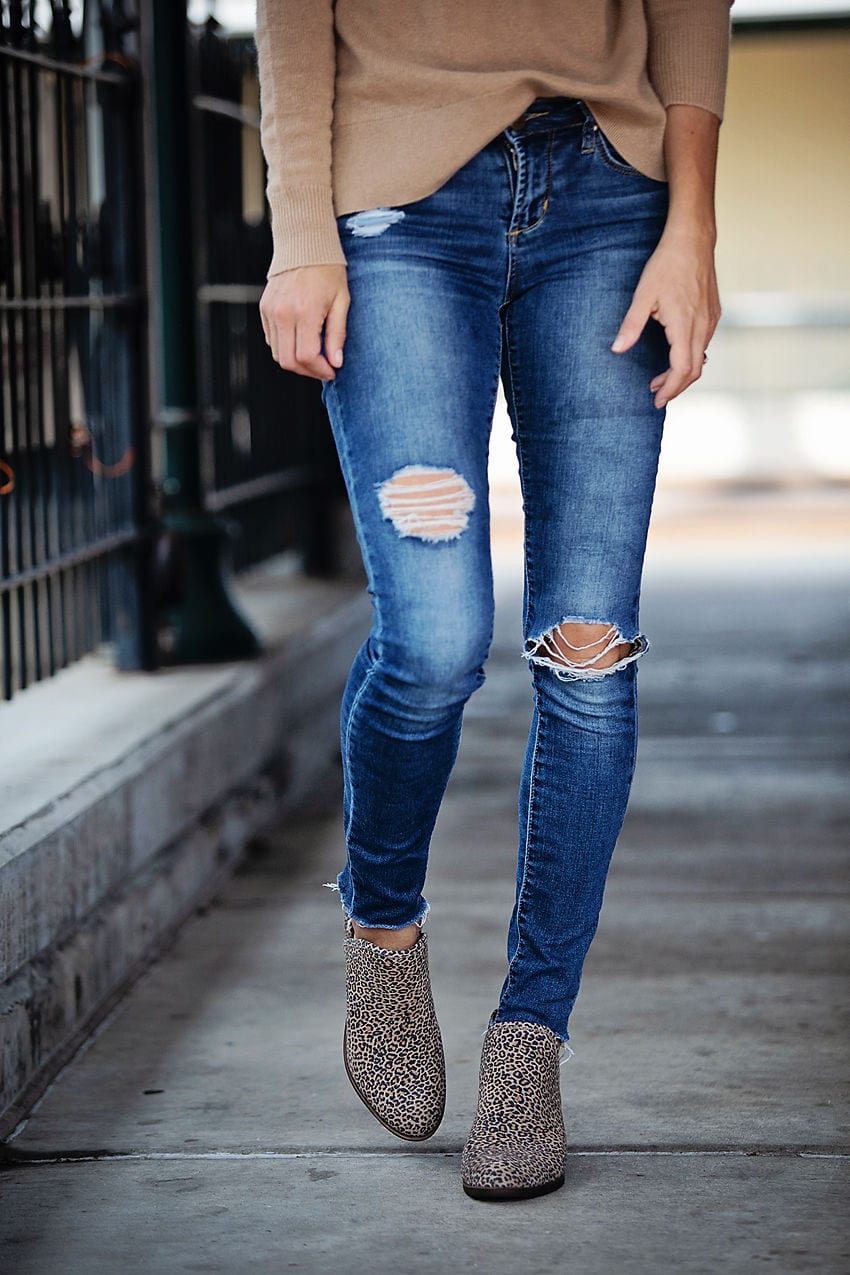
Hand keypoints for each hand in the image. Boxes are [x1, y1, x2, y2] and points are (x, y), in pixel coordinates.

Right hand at [259, 264, 349, 380]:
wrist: (304, 244)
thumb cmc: (328, 271)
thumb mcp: (341, 301)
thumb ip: (337, 334)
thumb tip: (336, 363)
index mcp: (305, 311)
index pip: (307, 356)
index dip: (320, 370)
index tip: (332, 371)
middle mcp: (283, 313)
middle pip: (289, 361)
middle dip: (308, 371)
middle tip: (323, 369)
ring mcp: (270, 311)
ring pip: (278, 354)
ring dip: (296, 361)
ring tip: (315, 356)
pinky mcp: (264, 308)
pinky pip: (272, 340)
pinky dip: (286, 347)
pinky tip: (301, 340)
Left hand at [610, 230, 720, 409]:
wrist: (693, 239)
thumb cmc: (666, 265)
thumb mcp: (643, 295)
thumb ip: (631, 325)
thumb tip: (617, 350)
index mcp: (685, 325)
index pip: (682, 369)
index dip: (670, 389)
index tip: (657, 401)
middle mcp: (702, 326)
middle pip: (694, 370)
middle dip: (675, 387)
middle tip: (656, 396)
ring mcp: (711, 320)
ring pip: (701, 358)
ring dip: (682, 373)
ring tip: (660, 379)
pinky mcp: (713, 313)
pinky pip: (704, 344)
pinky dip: (690, 358)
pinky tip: (675, 355)